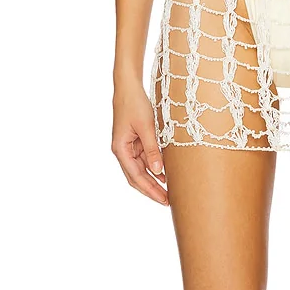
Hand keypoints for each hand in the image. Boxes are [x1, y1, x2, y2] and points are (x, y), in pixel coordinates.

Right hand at [111, 82, 168, 205]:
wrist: (128, 88)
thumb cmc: (135, 104)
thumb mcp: (147, 127)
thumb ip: (152, 149)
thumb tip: (158, 170)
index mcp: (120, 149)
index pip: (135, 176)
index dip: (149, 190)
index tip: (163, 200)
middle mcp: (122, 151)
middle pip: (137, 177)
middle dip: (151, 190)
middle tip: (167, 202)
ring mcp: (128, 147)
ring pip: (141, 170)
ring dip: (153, 180)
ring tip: (169, 192)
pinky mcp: (135, 142)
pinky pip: (144, 160)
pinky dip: (154, 168)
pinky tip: (165, 175)